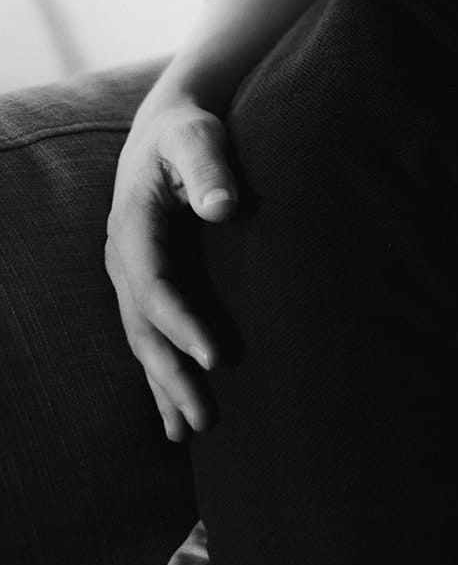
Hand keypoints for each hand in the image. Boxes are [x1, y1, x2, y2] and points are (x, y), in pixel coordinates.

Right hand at [105, 102, 236, 439]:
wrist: (168, 131)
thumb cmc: (191, 133)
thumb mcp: (199, 137)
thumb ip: (211, 168)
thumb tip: (225, 207)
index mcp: (135, 225)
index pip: (157, 285)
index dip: (183, 323)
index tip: (219, 357)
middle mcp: (126, 258)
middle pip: (146, 327)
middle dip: (172, 375)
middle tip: (206, 419)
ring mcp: (133, 277)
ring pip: (146, 343)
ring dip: (166, 388)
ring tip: (191, 433)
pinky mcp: (149, 287)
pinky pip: (153, 340)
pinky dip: (163, 380)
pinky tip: (178, 422)